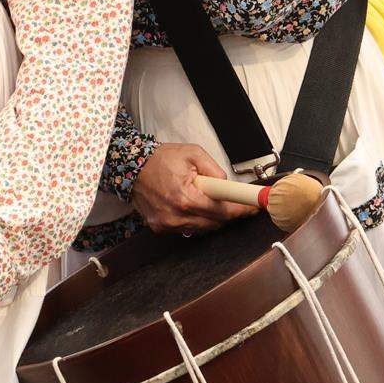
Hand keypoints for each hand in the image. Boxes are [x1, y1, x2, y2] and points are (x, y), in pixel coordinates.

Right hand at [132, 142, 256, 234]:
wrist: (131, 166)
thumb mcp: (193, 153)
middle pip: (215, 223)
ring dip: (211, 217)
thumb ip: (214, 170)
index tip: (253, 208)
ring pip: (202, 229)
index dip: (240, 211)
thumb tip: (226, 186)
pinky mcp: (161, 227)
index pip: (222, 211)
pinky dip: (195, 220)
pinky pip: (188, 229)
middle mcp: (176, 215)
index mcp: (185, 197)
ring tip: (206, 198)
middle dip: (227, 213)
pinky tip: (192, 205)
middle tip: (232, 201)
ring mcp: (167, 224)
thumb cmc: (161, 159)